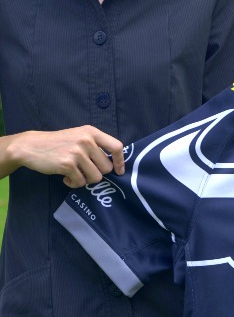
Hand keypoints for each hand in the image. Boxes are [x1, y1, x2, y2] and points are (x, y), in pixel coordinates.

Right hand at [1, 126, 124, 186]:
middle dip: (97, 173)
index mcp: (92, 132)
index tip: (119, 171)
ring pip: (96, 177)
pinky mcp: (67, 164)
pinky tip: (66, 177)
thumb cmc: (58, 143)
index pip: (117, 147)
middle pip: (106, 168)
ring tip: (75, 174)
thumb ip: (95, 145)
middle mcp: (86, 141)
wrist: (30, 146)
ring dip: (85, 180)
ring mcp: (77, 152)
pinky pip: (81, 182)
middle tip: (84, 171)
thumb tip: (114, 164)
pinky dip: (74, 183)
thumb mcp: (79, 136)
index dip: (120, 161)